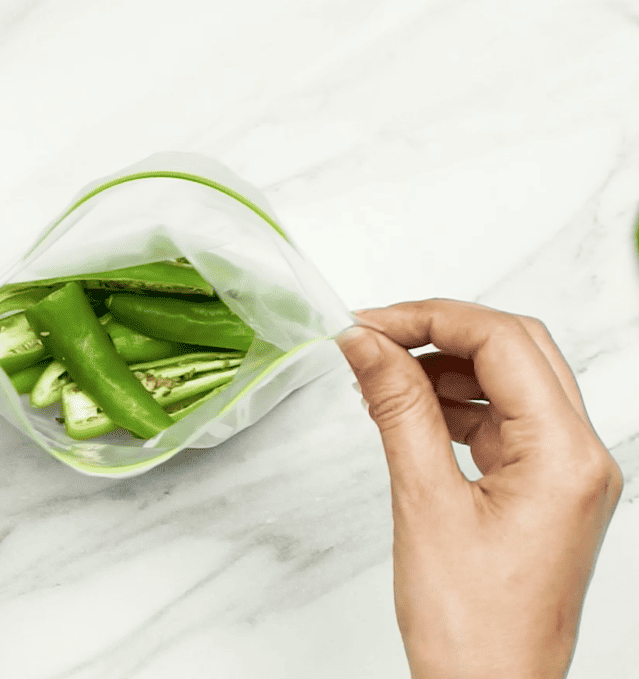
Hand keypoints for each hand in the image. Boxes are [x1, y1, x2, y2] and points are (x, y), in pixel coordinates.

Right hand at [336, 299, 621, 678]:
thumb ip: (398, 409)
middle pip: (517, 350)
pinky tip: (407, 409)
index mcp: (566, 457)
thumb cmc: (469, 627)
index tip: (369, 325)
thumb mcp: (423, 503)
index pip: (504, 343)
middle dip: (441, 332)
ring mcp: (566, 473)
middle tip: (374, 337)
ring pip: (510, 381)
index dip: (431, 319)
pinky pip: (503, 420)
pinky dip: (454, 404)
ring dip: (445, 367)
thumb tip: (367, 346)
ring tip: (380, 373)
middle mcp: (582, 457)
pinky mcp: (544, 488)